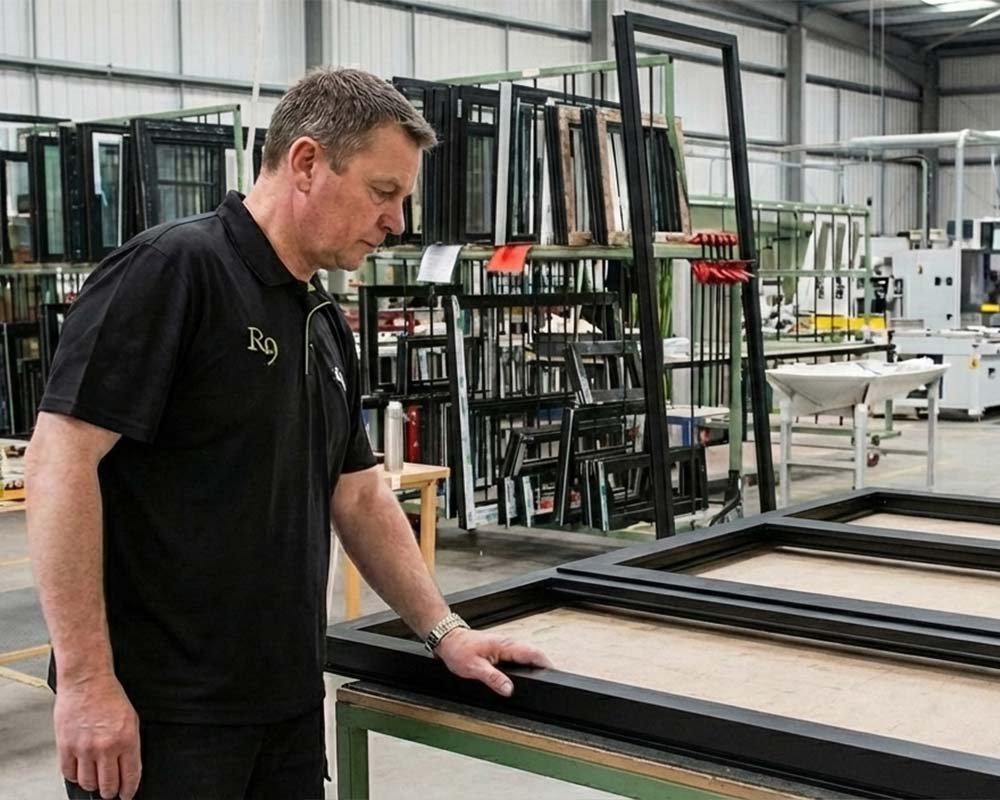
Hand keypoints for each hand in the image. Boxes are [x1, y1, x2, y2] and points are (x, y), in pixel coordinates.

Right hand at [54, 673, 140, 799]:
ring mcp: (84, 748)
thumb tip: (128, 767)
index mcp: (127, 740)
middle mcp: (106, 747)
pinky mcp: (66, 747)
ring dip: (93, 784)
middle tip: (110, 791)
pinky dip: (75, 775)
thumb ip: (130, 745)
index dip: (129, 790)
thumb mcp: (131, 719)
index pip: (130, 776)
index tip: (127, 794)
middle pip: (108, 786)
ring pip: (88, 783)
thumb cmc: (109, 696)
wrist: (87, 681)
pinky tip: (80, 769)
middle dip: (110, 792)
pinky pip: (69, 774)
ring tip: (95, 778)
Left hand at [434, 628, 552, 696]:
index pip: (533, 653)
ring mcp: (505, 645)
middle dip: (544, 665)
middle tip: (552, 680)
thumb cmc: (459, 650)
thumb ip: (493, 679)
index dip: (546, 663)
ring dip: (535, 663)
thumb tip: (509, 690)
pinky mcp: (501, 649)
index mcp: (505, 646)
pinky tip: (526, 672)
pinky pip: (519, 655)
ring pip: (527, 654)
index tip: (554, 673)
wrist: (448, 639)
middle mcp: (508, 643)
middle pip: (533, 653)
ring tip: (542, 677)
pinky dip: (526, 663)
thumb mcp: (474, 668)